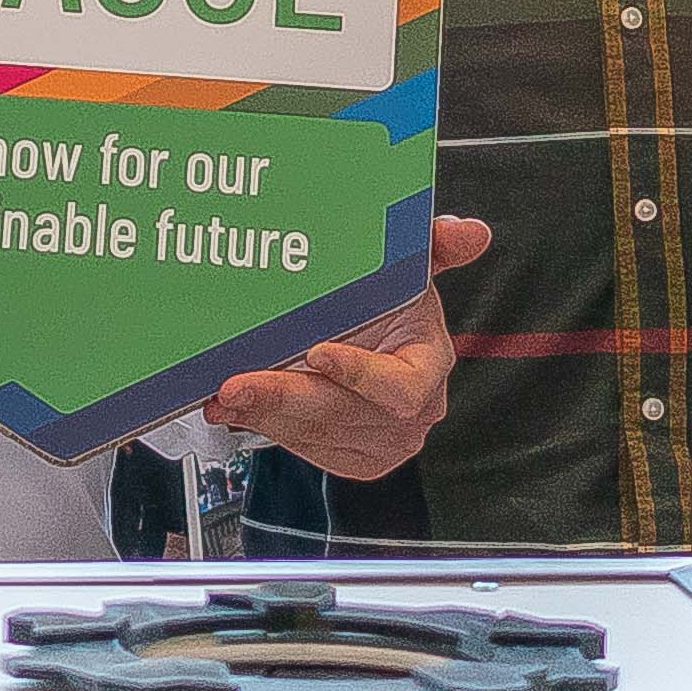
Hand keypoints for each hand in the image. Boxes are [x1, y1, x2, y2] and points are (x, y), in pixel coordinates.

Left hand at [204, 214, 490, 481]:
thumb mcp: (409, 267)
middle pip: (342, 413)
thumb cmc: (390, 304)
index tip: (317, 352)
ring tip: (221, 394)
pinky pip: (301, 446)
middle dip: (284, 398)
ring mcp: (381, 442)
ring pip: (313, 433)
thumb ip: (435, 245)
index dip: (359, 375)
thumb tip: (469, 232)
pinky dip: (262, 425)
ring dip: (262, 414)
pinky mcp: (350, 458)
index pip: (400, 387)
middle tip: (235, 384)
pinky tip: (233, 407)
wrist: (374, 341)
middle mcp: (411, 414)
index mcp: (429, 366)